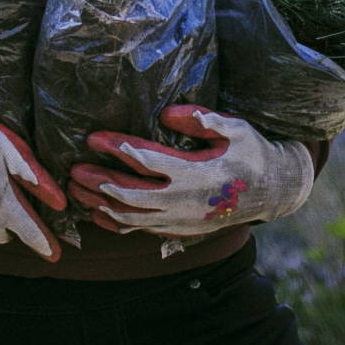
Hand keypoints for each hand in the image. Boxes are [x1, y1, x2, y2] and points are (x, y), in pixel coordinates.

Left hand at [68, 105, 313, 237]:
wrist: (272, 192)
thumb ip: (201, 119)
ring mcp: (178, 220)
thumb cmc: (251, 153)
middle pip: (128, 194)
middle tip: (73, 169)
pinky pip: (140, 231)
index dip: (117, 147)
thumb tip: (165, 114)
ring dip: (99, 204)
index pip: (145, 159)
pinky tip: (97, 214)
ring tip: (75, 191)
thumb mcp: (234, 128)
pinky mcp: (178, 231)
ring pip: (129, 218)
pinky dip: (115, 224)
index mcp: (193, 173)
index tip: (93, 136)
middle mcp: (182, 201)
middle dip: (98, 181)